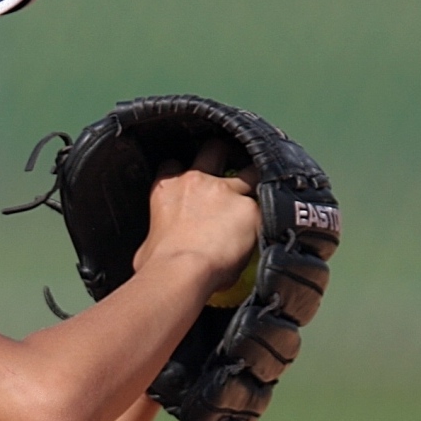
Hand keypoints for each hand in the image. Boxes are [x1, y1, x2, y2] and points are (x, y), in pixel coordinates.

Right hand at [135, 138, 258, 289]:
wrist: (180, 271)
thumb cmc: (157, 264)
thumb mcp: (146, 244)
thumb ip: (157, 235)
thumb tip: (159, 248)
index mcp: (167, 188)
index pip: (173, 164)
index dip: (183, 169)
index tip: (191, 179)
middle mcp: (196, 181)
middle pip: (214, 150)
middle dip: (224, 154)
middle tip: (232, 167)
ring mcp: (225, 191)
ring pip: (249, 170)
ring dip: (255, 179)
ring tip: (263, 191)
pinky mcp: (249, 209)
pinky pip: (266, 207)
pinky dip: (268, 216)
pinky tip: (274, 224)